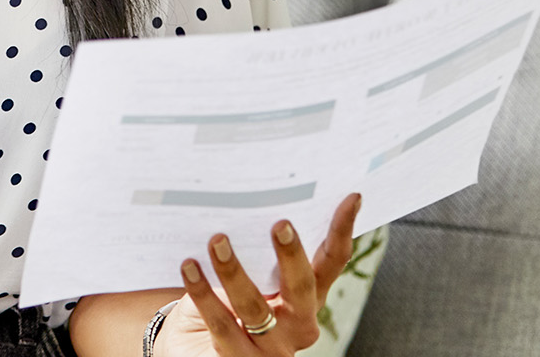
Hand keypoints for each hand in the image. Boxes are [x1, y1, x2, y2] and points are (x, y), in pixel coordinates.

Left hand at [154, 192, 361, 356]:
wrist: (195, 347)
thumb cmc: (226, 301)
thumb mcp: (249, 276)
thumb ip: (254, 251)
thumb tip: (244, 204)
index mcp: (308, 296)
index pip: (332, 262)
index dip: (342, 231)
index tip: (350, 198)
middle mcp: (299, 322)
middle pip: (302, 287)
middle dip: (292, 254)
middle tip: (280, 224)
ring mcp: (272, 346)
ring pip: (254, 306)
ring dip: (234, 270)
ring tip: (218, 239)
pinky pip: (220, 323)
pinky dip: (203, 292)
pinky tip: (189, 267)